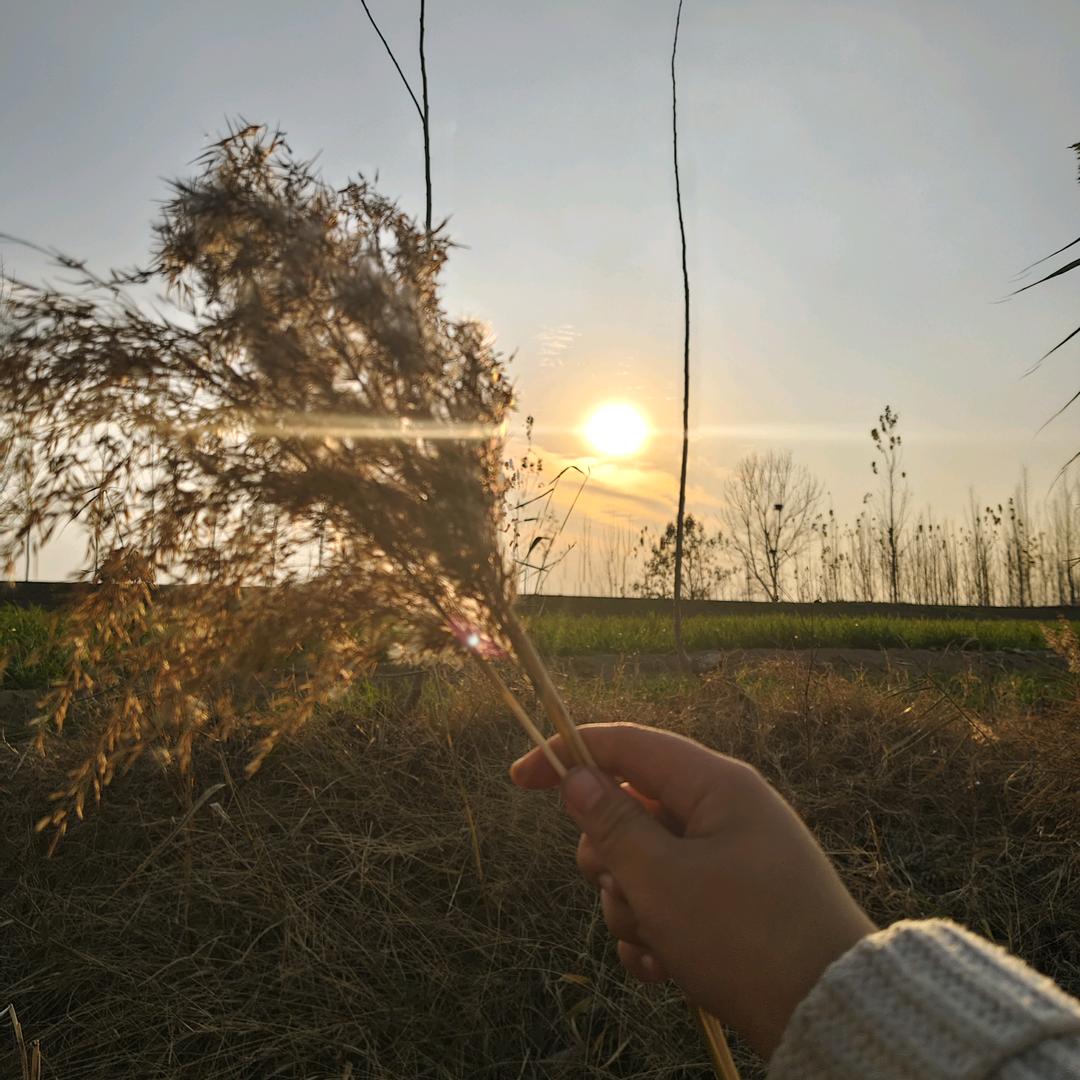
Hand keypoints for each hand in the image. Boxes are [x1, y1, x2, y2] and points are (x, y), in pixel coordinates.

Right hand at [510, 723, 875, 1057]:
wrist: (828, 1013)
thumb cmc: (744, 936)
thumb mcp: (662, 879)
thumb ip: (611, 824)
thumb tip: (577, 778)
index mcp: (715, 785)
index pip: (627, 745)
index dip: (568, 754)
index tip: (518, 779)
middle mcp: (722, 812)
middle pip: (630, 810)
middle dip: (609, 859)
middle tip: (621, 891)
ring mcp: (729, 857)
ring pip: (644, 863)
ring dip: (632, 906)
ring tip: (657, 945)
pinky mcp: (732, 901)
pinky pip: (669, 900)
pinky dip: (655, 932)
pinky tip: (663, 971)